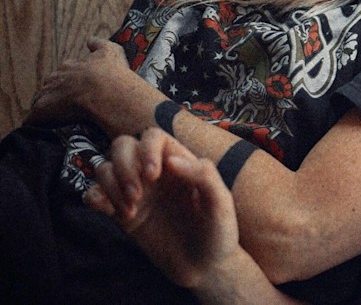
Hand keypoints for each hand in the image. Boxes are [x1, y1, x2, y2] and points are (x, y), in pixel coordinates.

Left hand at [26, 37, 163, 133]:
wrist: (107, 92)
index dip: (72, 81)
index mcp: (71, 66)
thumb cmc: (112, 73)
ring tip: (59, 118)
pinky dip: (38, 123)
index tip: (79, 87)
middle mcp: (57, 78)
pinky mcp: (43, 110)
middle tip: (71, 103)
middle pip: (51, 86)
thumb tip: (91, 40)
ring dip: (48, 108)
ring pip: (41, 101)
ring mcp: (48, 94)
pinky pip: (34, 119)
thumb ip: (99, 44)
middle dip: (58, 93)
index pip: (65, 72)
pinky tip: (44, 128)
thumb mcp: (111, 51)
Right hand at [85, 129, 240, 288]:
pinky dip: (94, 197)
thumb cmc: (219, 233)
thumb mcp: (221, 203)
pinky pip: (96, 194)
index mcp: (180, 163)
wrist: (205, 268)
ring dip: (111, 185)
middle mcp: (156, 173)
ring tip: (130, 211)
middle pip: (123, 145)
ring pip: (106, 167)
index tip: (154, 177)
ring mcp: (138, 192)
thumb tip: (171, 160)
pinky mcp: (123, 214)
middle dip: (124, 166)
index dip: (147, 150)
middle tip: (137, 196)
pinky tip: (110, 212)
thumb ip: (204, 176)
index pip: (153, 136)